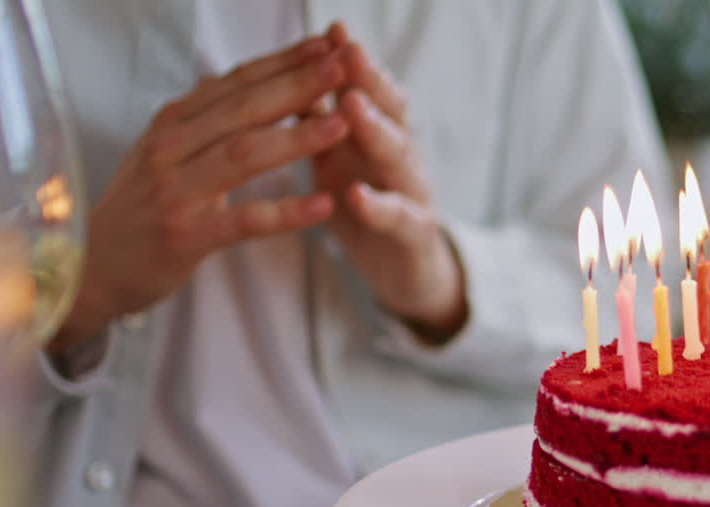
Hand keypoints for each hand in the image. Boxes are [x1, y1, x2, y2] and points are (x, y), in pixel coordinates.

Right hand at [50, 36, 350, 352]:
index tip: (325, 46)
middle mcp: (171, 147)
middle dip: (296, 86)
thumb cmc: (142, 207)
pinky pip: (244, 220)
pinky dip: (286, 212)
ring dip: (296, 138)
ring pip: (244, 154)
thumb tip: (237, 78)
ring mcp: (176, 190)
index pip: (235, 83)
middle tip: (342, 68)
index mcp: (173, 122)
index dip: (281, 62)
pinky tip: (323, 204)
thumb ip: (202, 118)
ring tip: (342, 124)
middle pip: (244, 109)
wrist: (94, 266)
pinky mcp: (186, 234)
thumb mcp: (165, 152)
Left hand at [313, 23, 466, 344]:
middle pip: (392, 112)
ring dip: (376, 130)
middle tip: (348, 53)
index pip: (373, 90)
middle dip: (370, 81)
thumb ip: (322, 119)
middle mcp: (403, 156)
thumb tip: (294, 69)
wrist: (404, 272)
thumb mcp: (340, 157)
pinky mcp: (414, 236)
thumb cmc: (365, 207)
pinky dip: (378, 206)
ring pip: (400, 156)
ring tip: (351, 108)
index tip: (334, 31)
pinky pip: (398, 218)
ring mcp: (414, 194)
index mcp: (381, 134)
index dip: (355, 63)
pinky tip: (355, 195)